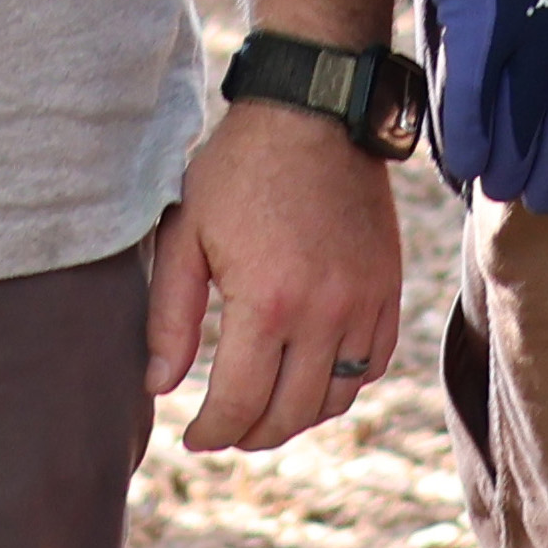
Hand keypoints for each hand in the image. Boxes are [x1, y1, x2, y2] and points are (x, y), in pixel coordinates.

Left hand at [146, 94, 407, 450]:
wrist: (313, 112)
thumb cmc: (237, 170)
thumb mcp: (185, 235)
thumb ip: (170, 317)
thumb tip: (160, 387)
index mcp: (267, 302)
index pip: (240, 404)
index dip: (212, 432)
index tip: (194, 436)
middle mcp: (324, 312)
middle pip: (290, 414)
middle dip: (250, 434)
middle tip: (226, 429)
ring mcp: (364, 301)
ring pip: (338, 397)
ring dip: (298, 416)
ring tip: (266, 407)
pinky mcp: (388, 286)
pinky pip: (374, 362)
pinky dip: (345, 383)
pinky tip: (313, 374)